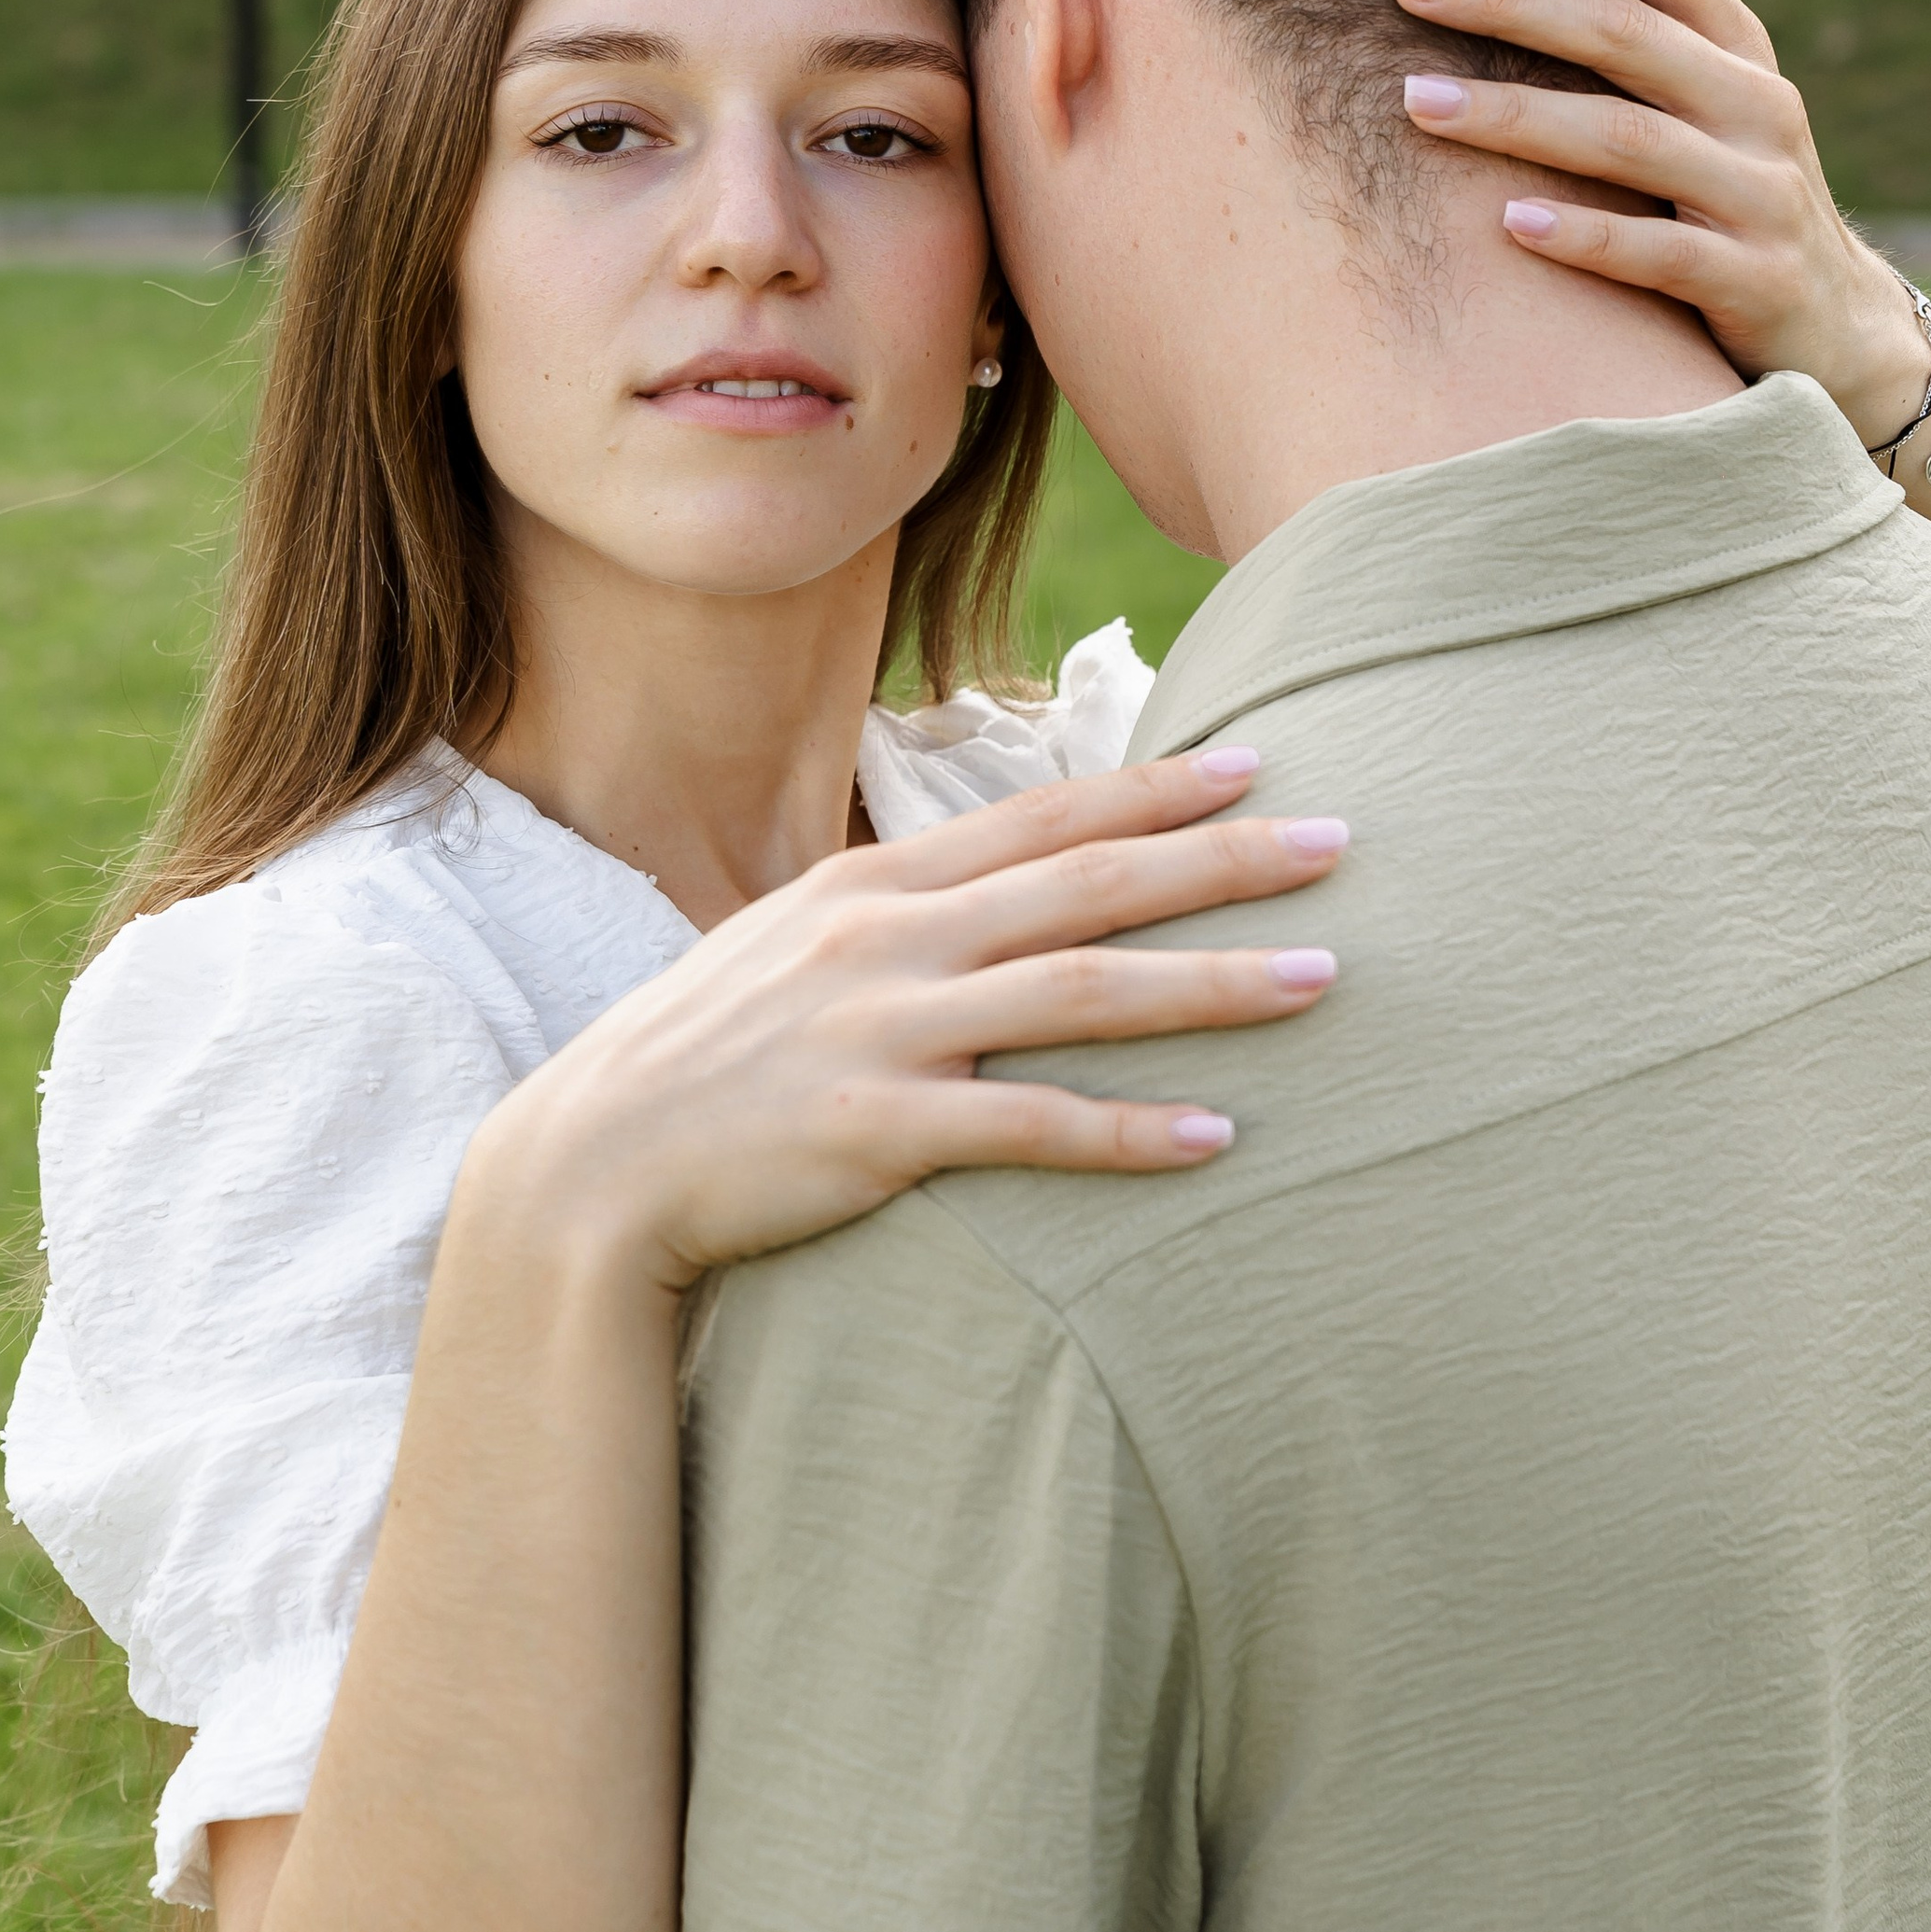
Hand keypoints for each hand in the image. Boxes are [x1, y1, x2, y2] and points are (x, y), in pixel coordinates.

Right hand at [465, 749, 1345, 1289]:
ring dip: (1211, 982)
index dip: (1154, 789)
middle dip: (1222, 858)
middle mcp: (887, 938)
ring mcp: (882, 1029)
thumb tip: (989, 906)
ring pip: (1081, 989)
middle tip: (1342, 843)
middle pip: (1088, 883)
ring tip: (1320, 978)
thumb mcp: (788, 951)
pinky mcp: (876, 1129)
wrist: (588, 1165)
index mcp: (872, 884)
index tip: (1257, 766)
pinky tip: (1218, 1134)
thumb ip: (893, 921)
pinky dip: (1129, 1130)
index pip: (1040, 818)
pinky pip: (1029, 1126)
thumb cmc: (700, 1064)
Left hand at [1389, 0, 1930, 453]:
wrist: (1841, 330)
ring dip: (1520, 120)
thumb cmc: (1750, 186)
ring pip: (1629, 141)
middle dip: (1509, 1)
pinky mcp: (1751, 281)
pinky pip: (1660, 255)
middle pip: (1622, 34)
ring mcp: (1757, 194)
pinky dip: (1587, 236)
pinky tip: (1509, 225)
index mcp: (1736, 46)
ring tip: (1418, 104)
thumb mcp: (1736, 73)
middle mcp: (1752, 105)